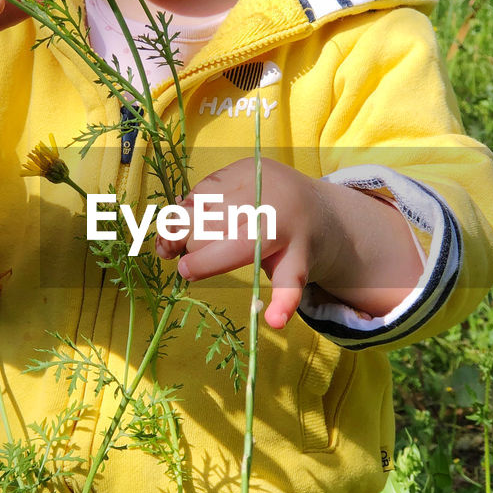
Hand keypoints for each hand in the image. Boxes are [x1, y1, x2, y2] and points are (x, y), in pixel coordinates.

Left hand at [154, 158, 424, 326]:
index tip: (169, 239)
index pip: (200, 196)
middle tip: (182, 257)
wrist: (329, 219)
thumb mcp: (237, 197)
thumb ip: (199, 213)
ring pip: (236, 245)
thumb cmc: (266, 210)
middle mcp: (269, 194)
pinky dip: (283, 301)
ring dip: (207, 261)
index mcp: (250, 172)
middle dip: (189, 240)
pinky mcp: (302, 257)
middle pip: (211, 220)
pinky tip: (274, 320)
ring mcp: (287, 226)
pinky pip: (290, 280)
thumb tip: (163, 245)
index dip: (177, 220)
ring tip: (188, 271)